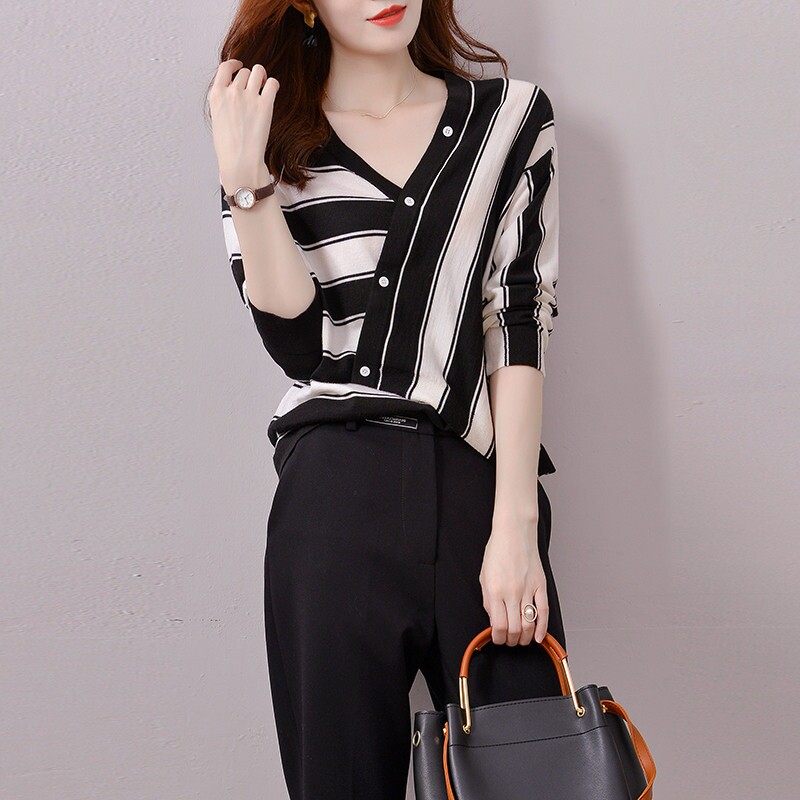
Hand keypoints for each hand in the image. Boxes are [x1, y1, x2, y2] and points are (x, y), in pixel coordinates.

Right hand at [208, 59, 279, 187]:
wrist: (240, 161)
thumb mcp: (217, 119)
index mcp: (216, 95)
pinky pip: (272, 83)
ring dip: (261, 76)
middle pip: (244, 72)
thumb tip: (233, 92)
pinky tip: (272, 90)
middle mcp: (232, 92)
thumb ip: (224, 101)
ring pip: (258, 71)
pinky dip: (273, 84)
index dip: (234, 64)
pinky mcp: (265, 105)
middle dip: (249, 77)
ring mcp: (249, 97)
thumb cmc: (228, 147)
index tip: (239, 65)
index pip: (224, 68)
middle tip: (255, 86)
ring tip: (264, 85)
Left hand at [479, 508, 548, 645]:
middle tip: (509, 640)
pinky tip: (539, 636)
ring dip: (525, 638)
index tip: (497, 639)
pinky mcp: (540, 585)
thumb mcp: (484, 576)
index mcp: (494, 590)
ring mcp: (528, 589)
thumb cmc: (498, 551)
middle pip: (514, 629)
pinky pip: (544, 612)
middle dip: (511, 641)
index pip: (497, 626)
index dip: (497, 638)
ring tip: (521, 639)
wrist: (514, 532)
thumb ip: (488, 600)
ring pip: (529, 624)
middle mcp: (512, 592)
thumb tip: (493, 620)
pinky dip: (542, 628)